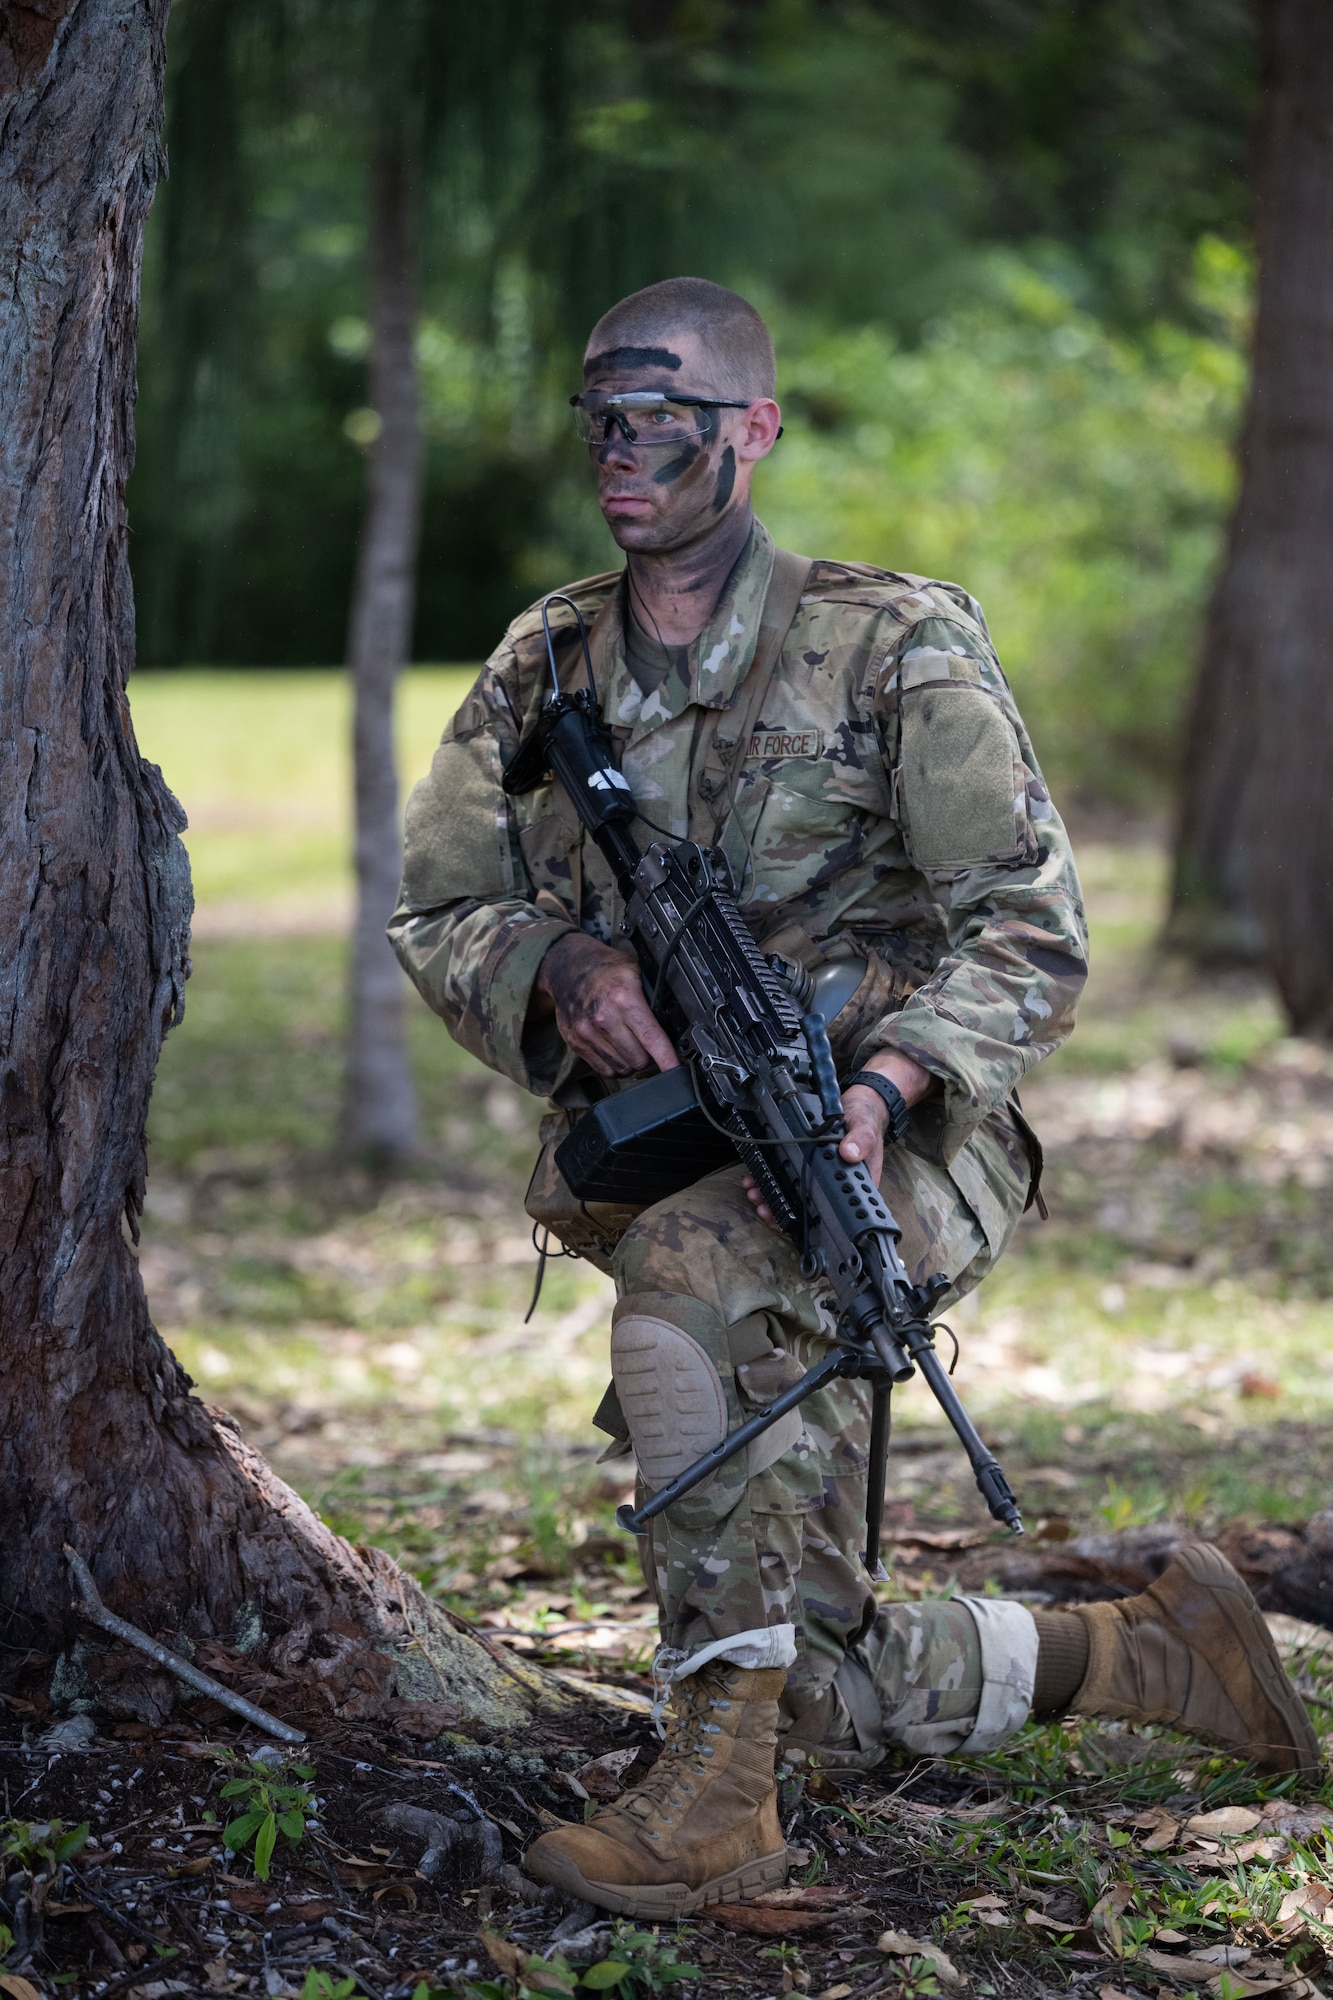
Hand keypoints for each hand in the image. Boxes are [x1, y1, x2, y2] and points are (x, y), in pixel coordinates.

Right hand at [534, 932, 678, 1077]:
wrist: (567, 968)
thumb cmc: (605, 970)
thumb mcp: (636, 972)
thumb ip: (654, 998)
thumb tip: (676, 1023)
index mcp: (623, 998)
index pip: (651, 1037)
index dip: (667, 1058)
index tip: (676, 1071)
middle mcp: (604, 1017)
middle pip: (639, 1059)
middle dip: (648, 1055)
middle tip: (645, 1041)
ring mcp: (587, 1032)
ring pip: (623, 1068)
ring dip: (631, 1060)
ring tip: (628, 1041)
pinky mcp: (576, 1043)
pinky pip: (604, 1069)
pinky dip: (614, 1064)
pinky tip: (614, 1046)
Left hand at [743, 1050, 934, 1227]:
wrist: (856, 1103)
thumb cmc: (864, 1119)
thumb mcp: (865, 1125)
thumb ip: (861, 1139)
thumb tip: (849, 1153)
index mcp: (854, 1183)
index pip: (832, 1209)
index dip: (808, 1217)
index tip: (788, 1217)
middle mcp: (834, 1183)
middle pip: (807, 1206)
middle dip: (782, 1209)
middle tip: (764, 1208)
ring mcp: (818, 1173)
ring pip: (793, 1194)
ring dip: (771, 1196)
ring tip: (755, 1193)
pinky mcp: (805, 1161)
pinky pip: (786, 1176)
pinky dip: (770, 1179)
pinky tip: (755, 1179)